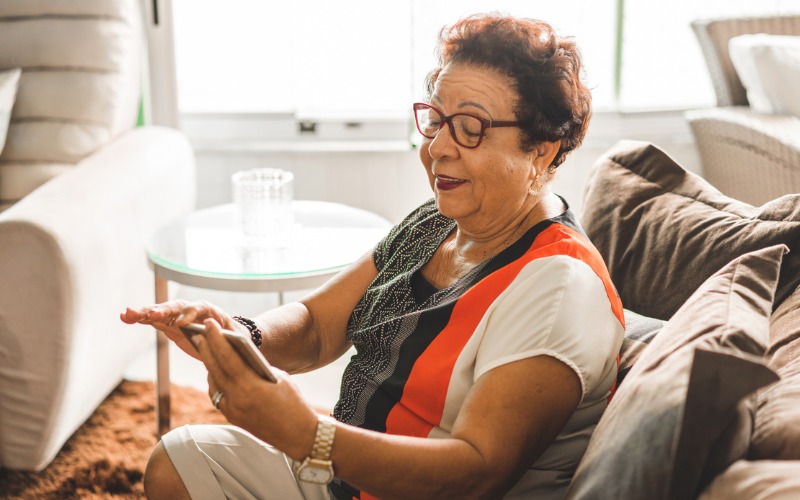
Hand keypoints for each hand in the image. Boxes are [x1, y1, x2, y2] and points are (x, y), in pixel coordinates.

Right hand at [119, 299, 242, 359]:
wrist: (228, 338)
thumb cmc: (234, 339)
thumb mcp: (235, 339)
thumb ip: (225, 336)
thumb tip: (217, 332)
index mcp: (210, 311)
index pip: (199, 308)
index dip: (190, 313)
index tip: (182, 323)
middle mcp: (192, 310)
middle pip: (176, 307)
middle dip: (163, 310)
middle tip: (150, 314)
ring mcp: (179, 316)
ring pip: (161, 311)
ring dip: (144, 312)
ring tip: (127, 314)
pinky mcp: (170, 325)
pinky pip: (154, 320)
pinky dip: (141, 318)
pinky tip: (126, 317)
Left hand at [195, 318, 317, 460]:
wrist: (298, 435)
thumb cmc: (294, 402)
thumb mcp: (278, 378)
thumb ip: (257, 367)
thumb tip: (239, 357)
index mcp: (251, 387)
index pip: (228, 358)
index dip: (217, 339)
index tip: (209, 325)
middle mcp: (237, 400)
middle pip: (215, 369)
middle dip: (207, 348)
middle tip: (199, 332)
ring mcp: (233, 411)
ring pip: (214, 382)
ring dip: (210, 364)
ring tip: (206, 348)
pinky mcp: (232, 418)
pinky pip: (218, 395)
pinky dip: (216, 380)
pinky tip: (216, 370)